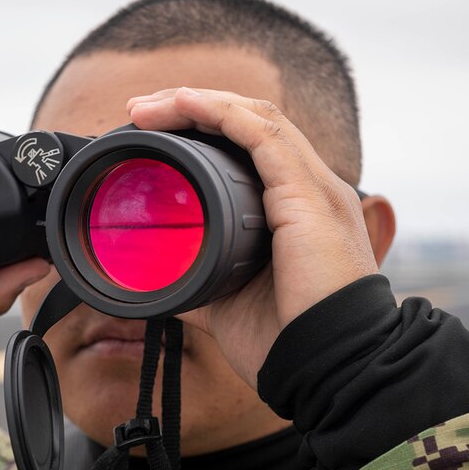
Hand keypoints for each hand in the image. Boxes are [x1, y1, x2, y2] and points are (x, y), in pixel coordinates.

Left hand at [127, 87, 380, 387]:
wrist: (328, 367)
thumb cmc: (287, 341)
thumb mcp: (228, 301)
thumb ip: (198, 281)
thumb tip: (157, 280)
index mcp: (298, 210)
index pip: (253, 148)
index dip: (205, 130)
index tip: (153, 134)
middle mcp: (311, 189)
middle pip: (252, 122)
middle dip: (193, 107)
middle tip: (140, 111)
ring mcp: (314, 188)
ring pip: (256, 117)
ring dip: (198, 102)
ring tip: (148, 107)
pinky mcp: (308, 194)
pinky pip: (262, 134)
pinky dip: (221, 112)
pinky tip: (184, 103)